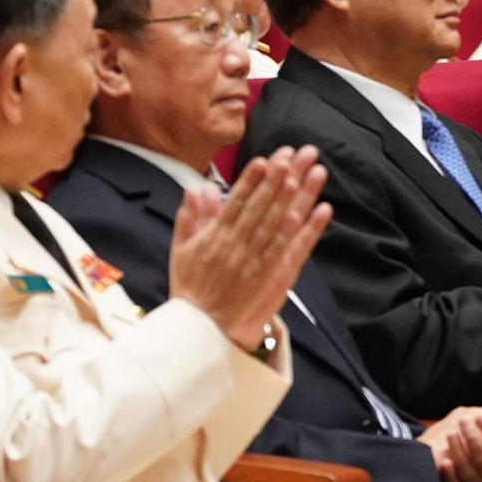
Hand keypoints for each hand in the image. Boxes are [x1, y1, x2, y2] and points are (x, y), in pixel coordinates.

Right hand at [168, 145, 332, 350]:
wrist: (198, 323)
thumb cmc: (189, 284)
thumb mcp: (181, 248)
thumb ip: (190, 216)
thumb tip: (197, 187)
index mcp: (213, 235)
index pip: (235, 202)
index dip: (250, 180)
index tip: (263, 161)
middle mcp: (233, 244)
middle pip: (257, 207)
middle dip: (273, 181)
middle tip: (289, 158)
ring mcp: (249, 259)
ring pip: (270, 224)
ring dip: (285, 199)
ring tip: (299, 177)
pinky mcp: (263, 275)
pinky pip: (279, 250)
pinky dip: (289, 232)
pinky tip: (300, 214)